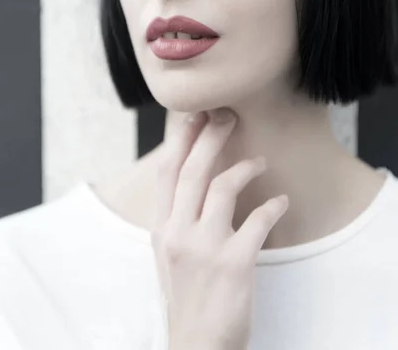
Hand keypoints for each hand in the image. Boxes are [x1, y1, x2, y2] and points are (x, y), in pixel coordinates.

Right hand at [151, 109, 288, 349]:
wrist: (197, 345)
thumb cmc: (188, 295)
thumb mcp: (169, 252)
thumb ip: (177, 215)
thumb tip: (194, 176)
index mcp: (161, 228)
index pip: (167, 172)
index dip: (181, 138)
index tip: (196, 114)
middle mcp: (177, 233)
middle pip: (193, 170)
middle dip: (211, 136)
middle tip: (228, 116)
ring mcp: (204, 248)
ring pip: (222, 187)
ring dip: (245, 167)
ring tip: (260, 161)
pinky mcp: (234, 263)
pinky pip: (258, 220)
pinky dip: (272, 205)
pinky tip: (280, 201)